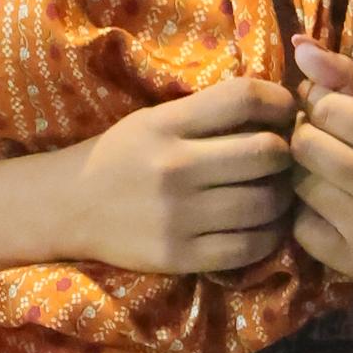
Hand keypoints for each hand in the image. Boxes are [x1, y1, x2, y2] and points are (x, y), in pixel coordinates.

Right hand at [68, 79, 298, 275]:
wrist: (65, 207)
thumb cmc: (120, 157)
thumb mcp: (155, 120)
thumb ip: (209, 114)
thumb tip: (281, 109)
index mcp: (168, 124)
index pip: (245, 97)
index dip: (281, 101)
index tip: (286, 112)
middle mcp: (174, 167)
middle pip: (267, 153)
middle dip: (287, 154)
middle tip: (284, 159)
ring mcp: (178, 216)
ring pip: (266, 203)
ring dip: (282, 197)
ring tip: (275, 192)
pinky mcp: (179, 256)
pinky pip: (249, 246)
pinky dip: (269, 235)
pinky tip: (263, 225)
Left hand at [286, 42, 352, 278]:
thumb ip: (343, 78)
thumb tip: (298, 45)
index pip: (329, 111)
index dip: (321, 106)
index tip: (331, 114)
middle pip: (307, 147)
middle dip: (308, 137)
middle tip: (322, 142)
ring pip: (299, 185)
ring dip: (304, 173)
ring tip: (325, 173)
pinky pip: (299, 224)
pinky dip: (305, 211)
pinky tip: (328, 206)